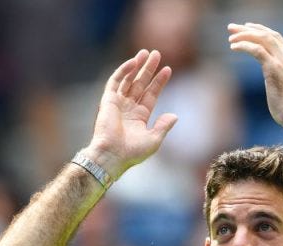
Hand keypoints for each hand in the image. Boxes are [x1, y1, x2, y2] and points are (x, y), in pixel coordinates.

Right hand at [88, 50, 176, 177]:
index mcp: (140, 117)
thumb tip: (175, 116)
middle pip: (140, 83)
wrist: (112, 156)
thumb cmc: (132, 152)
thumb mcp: (154, 140)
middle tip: (157, 53)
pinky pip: (115, 82)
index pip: (151, 94)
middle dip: (148, 69)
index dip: (159, 82)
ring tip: (146, 52)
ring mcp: (118, 103)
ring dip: (137, 66)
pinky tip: (133, 62)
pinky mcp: (107, 101)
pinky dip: (123, 71)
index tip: (168, 69)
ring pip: (128, 79)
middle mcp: (129, 108)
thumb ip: (164, 126)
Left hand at [228, 22, 282, 126]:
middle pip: (267, 34)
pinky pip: (257, 50)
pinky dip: (244, 46)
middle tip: (231, 27)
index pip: (276, 37)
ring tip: (230, 37)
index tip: (247, 27)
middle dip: (248, 29)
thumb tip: (271, 79)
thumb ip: (279, 76)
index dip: (260, 30)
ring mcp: (282, 61)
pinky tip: (233, 47)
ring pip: (262, 39)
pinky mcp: (273, 68)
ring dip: (244, 35)